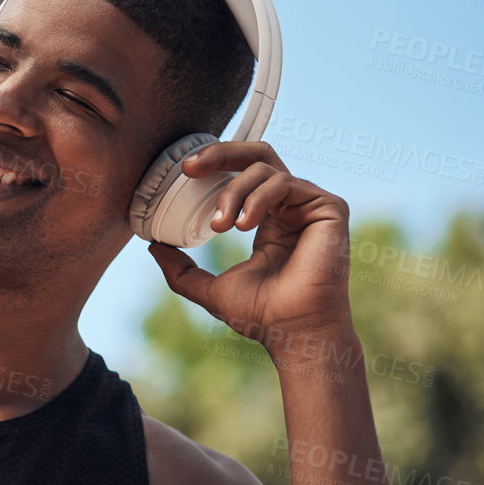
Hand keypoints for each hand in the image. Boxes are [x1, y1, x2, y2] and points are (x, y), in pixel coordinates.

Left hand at [147, 141, 354, 360]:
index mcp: (268, 219)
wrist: (294, 331)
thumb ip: (181, 270)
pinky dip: (258, 198)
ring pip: (265, 168)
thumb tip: (153, 247)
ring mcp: (311, 205)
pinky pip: (286, 182)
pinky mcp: (329, 208)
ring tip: (220, 225)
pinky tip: (243, 225)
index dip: (216, 163)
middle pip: (257, 155)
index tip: (184, 172)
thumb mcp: (210, 289)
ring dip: (233, 192)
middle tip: (190, 168)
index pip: (243, 173)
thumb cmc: (262, 315)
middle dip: (221, 153)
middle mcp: (291, 206)